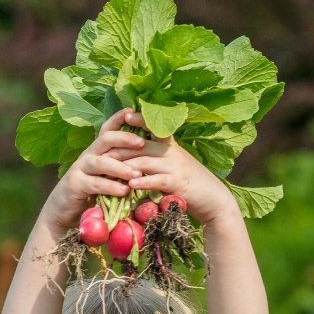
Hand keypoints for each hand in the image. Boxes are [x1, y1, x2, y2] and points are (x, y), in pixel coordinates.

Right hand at [38, 108, 146, 234]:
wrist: (63, 209)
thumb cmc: (91, 191)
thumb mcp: (105, 175)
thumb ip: (119, 165)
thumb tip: (146, 158)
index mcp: (97, 150)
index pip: (107, 129)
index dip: (118, 118)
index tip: (132, 110)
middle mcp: (88, 155)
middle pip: (105, 139)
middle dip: (124, 138)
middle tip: (142, 143)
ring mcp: (80, 169)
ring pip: (101, 162)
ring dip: (120, 167)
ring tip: (137, 175)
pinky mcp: (75, 184)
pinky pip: (95, 183)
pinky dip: (111, 187)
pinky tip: (124, 191)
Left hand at [119, 112, 239, 224]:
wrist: (214, 198)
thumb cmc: (190, 182)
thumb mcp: (174, 164)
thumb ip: (157, 157)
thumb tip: (135, 156)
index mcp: (170, 146)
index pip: (154, 128)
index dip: (140, 120)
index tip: (125, 115)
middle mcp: (172, 152)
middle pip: (141, 145)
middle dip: (119, 148)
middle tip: (100, 152)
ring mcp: (175, 167)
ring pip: (145, 161)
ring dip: (124, 166)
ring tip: (107, 170)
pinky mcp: (178, 183)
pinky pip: (158, 180)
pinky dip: (143, 181)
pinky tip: (130, 184)